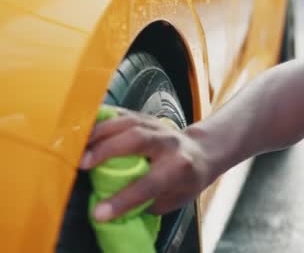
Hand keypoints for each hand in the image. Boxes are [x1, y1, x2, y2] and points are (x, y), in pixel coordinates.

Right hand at [80, 109, 216, 221]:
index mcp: (178, 168)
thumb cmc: (185, 181)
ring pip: (127, 122)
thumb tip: (111, 204)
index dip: (124, 200)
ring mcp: (157, 126)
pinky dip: (101, 118)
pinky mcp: (146, 117)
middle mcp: (168, 143)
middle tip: (82, 164)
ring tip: (77, 145)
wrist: (202, 152)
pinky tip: (84, 124)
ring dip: (99, 132)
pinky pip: (122, 114)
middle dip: (107, 151)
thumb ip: (146, 202)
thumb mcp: (173, 199)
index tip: (99, 213)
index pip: (150, 184)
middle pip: (137, 140)